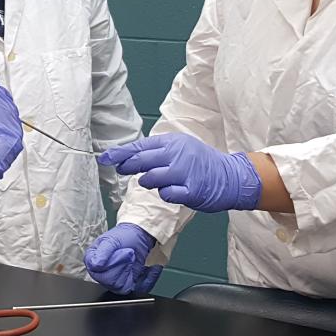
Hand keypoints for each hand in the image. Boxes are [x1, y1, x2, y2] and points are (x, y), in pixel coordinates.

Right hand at [84, 223, 160, 294]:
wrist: (139, 237)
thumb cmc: (123, 236)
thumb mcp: (112, 240)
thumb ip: (103, 252)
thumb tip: (96, 265)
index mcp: (92, 260)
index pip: (97, 270)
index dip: (112, 262)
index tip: (120, 252)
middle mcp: (99, 273)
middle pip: (108, 280)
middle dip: (122, 265)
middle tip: (129, 254)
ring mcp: (112, 280)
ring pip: (119, 286)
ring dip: (130, 271)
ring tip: (132, 259)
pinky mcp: (125, 285)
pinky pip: (132, 290)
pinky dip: (143, 281)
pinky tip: (147, 270)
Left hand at [98, 133, 261, 212]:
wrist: (231, 176)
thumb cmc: (201, 163)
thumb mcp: (181, 148)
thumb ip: (157, 152)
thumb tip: (129, 157)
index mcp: (173, 142)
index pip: (140, 146)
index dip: (120, 153)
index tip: (104, 158)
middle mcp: (178, 154)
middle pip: (141, 160)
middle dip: (128, 166)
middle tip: (121, 170)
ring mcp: (185, 172)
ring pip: (151, 179)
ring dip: (149, 183)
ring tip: (159, 181)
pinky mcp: (191, 190)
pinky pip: (166, 194)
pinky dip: (165, 194)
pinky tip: (174, 191)